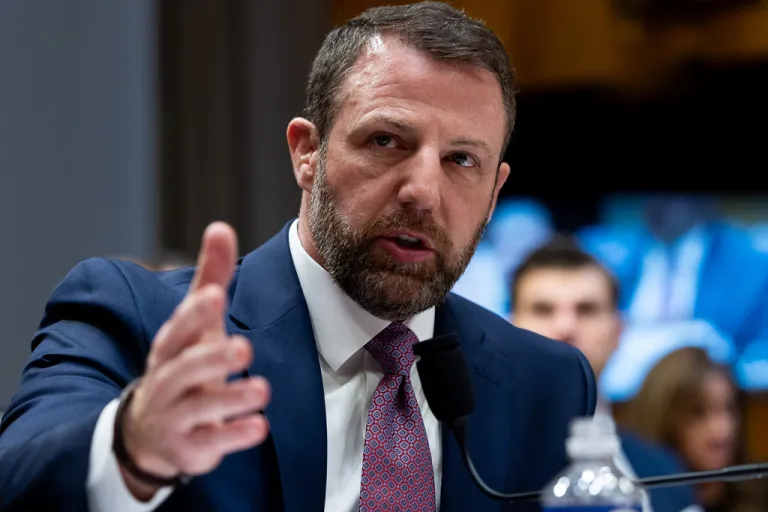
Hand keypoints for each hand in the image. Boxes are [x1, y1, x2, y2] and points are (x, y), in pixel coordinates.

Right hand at [118, 222, 270, 499]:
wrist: (150, 430)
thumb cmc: (183, 362)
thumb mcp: (195, 323)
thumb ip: (211, 278)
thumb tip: (221, 227)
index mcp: (171, 347)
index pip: (178, 328)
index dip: (195, 313)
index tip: (218, 295)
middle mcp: (168, 381)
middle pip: (183, 369)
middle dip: (210, 358)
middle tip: (242, 348)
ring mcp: (177, 416)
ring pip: (200, 409)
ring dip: (231, 399)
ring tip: (262, 390)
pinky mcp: (191, 447)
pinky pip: (211, 444)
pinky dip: (234, 436)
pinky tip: (259, 428)